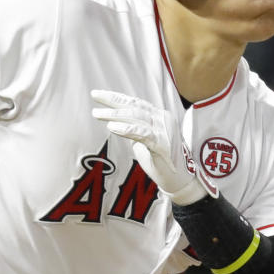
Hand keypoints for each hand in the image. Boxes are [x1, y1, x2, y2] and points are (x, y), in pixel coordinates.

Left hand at [90, 89, 214, 204]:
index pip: (135, 102)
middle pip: (134, 106)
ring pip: (136, 117)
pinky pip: (142, 133)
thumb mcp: (146, 138)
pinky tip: (112, 127)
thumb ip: (136, 127)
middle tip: (94, 95)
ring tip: (97, 113)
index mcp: (159, 116)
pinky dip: (126, 129)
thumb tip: (117, 120)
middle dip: (112, 100)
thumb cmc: (160, 159)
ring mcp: (164, 131)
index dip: (116, 97)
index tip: (98, 94)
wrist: (178, 179)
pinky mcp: (162, 144)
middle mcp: (162, 119)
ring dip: (114, 115)